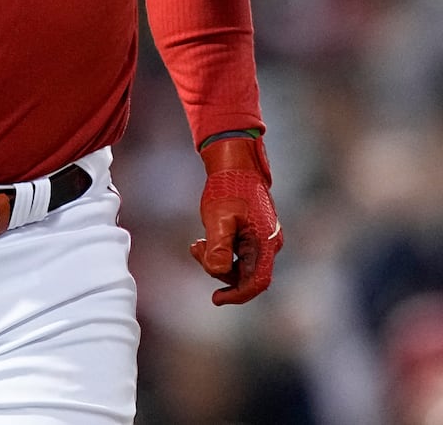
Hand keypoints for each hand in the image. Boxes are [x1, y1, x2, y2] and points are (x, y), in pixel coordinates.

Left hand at [189, 135, 282, 304]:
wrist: (236, 166)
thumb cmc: (228, 188)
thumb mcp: (218, 216)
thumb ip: (219, 245)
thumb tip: (217, 271)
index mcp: (265, 243)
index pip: (257, 282)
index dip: (238, 295)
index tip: (216, 299)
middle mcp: (268, 244)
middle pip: (245, 275)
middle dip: (218, 270)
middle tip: (197, 250)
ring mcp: (262, 240)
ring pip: (239, 265)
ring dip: (216, 260)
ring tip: (198, 243)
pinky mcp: (253, 236)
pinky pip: (237, 254)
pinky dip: (220, 252)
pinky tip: (204, 240)